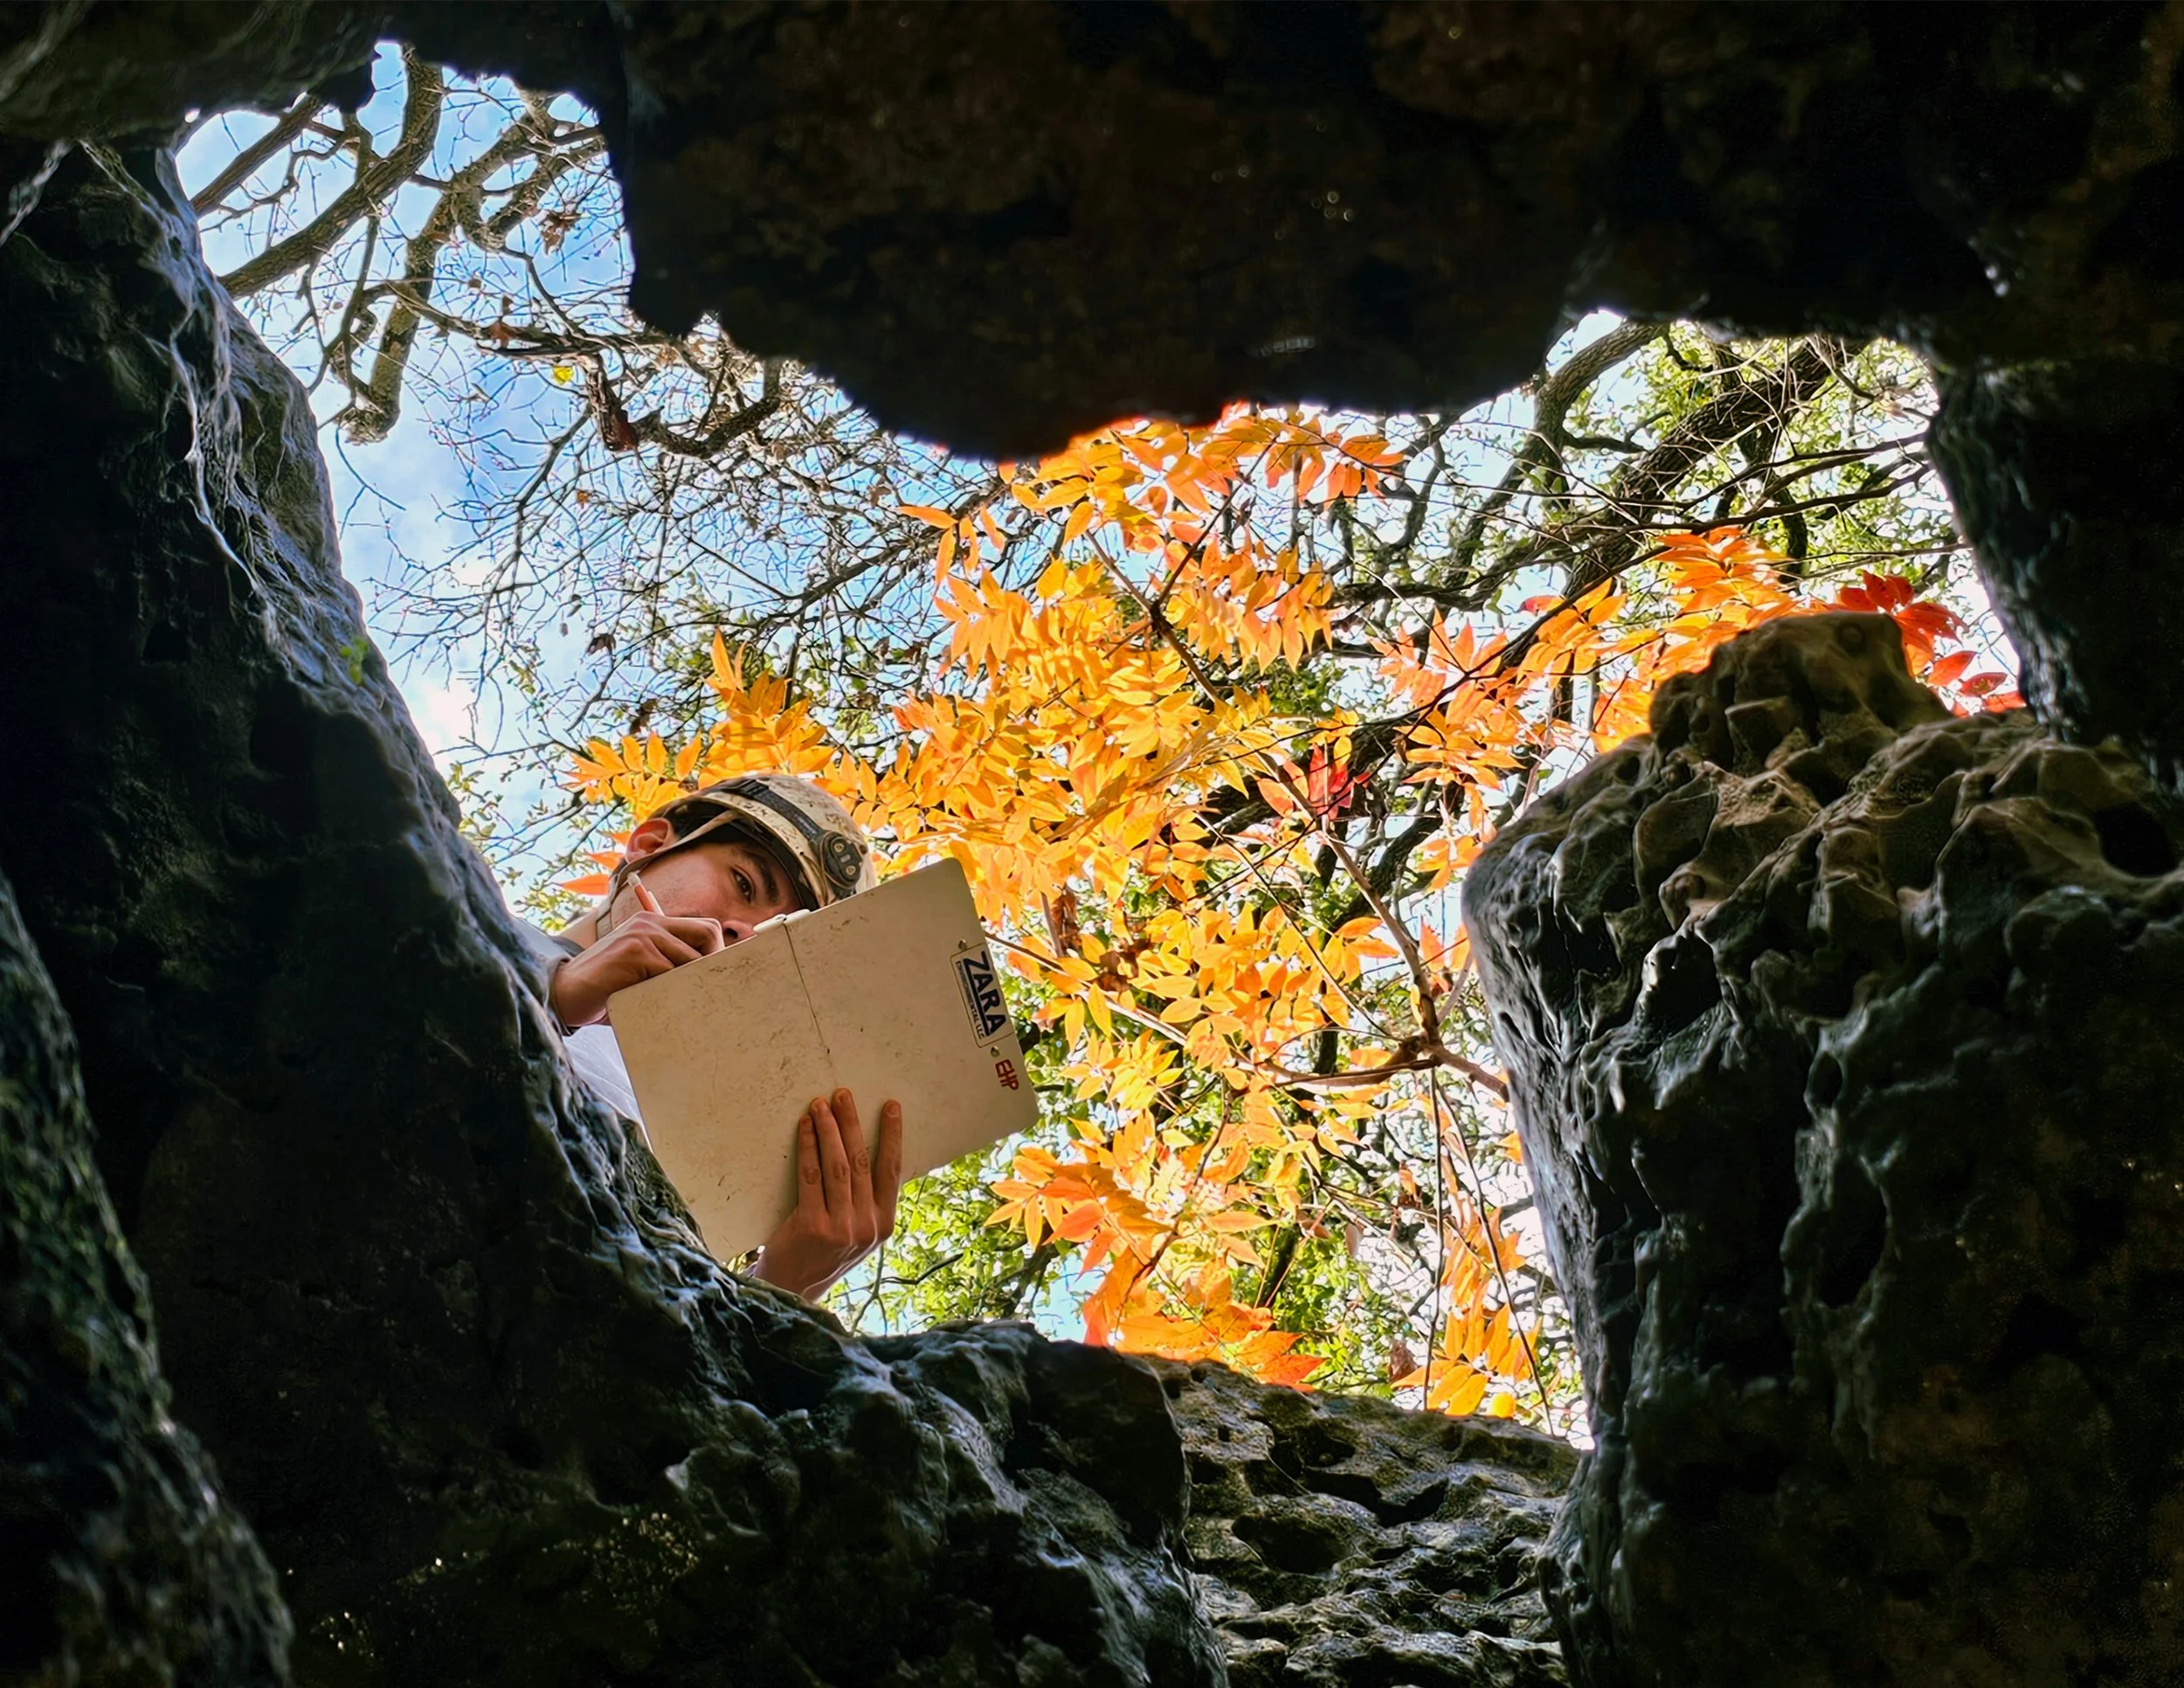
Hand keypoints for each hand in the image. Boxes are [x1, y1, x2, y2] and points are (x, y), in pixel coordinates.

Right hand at [550, 875, 725, 1026]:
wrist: (564, 994)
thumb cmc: (607, 989)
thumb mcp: (642, 969)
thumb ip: (669, 964)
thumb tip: (715, 976)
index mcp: (653, 922)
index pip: (705, 929)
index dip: (716, 953)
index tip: (715, 980)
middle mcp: (650, 922)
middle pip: (709, 933)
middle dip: (714, 963)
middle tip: (708, 991)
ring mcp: (642, 934)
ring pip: (692, 958)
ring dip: (690, 984)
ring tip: (681, 1002)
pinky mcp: (635, 951)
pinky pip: (671, 973)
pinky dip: (669, 993)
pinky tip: (657, 1004)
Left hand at [752, 1090, 902, 1299]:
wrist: (792, 1289)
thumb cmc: (822, 1254)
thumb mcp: (856, 1234)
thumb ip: (865, 1203)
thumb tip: (862, 1152)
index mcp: (884, 1224)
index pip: (892, 1170)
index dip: (892, 1135)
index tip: (890, 1106)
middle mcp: (867, 1226)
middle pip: (861, 1162)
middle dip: (852, 1123)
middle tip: (843, 1095)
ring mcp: (841, 1227)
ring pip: (837, 1166)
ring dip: (828, 1130)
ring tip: (820, 1105)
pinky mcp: (813, 1226)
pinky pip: (811, 1176)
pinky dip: (808, 1147)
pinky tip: (805, 1128)